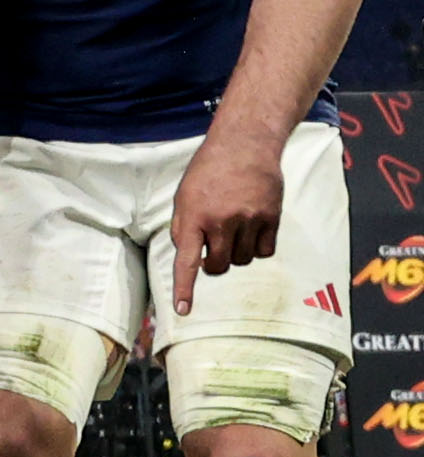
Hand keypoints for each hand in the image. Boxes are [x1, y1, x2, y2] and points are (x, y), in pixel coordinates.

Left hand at [168, 123, 287, 314]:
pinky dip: (258, 248)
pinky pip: (265, 252)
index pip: (186, 261)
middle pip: (219, 268)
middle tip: (212, 248)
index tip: (183, 310)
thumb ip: (183, 229)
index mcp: (193, 218)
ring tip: (233, 229)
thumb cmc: (208, 173)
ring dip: (236, 254)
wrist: (244, 146)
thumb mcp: (183, 198)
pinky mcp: (272, 218)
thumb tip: (191, 259)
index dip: (184, 288)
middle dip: (214, 265)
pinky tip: (253, 229)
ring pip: (243, 261)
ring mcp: (249, 220)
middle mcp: (221, 222)